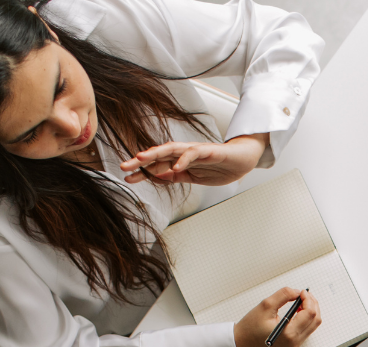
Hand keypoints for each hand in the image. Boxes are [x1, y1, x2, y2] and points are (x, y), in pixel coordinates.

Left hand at [119, 132, 267, 185]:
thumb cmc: (220, 167)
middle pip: (158, 154)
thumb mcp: (194, 177)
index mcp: (180, 161)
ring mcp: (196, 151)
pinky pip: (193, 153)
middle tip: (124, 166)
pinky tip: (174, 166)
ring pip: (171, 149)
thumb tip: (158, 177)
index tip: (127, 177)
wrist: (243, 160)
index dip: (141, 171)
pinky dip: (183, 159)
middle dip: (140, 160)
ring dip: (155, 154)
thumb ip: (177, 176)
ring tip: (141, 159)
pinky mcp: (209, 151)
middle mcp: (184, 153)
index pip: (157, 165)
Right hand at [234, 287, 320, 346]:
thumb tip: (296, 292)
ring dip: (310, 312)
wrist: (241, 344)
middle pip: (315, 320)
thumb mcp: (266, 305)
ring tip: (300, 302)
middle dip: (312, 304)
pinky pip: (306, 330)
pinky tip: (297, 312)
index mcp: (289, 334)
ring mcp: (294, 345)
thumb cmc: (249, 329)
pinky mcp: (292, 346)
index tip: (302, 292)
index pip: (309, 314)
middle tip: (304, 295)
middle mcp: (294, 342)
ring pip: (312, 326)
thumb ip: (284, 295)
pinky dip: (305, 319)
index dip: (308, 299)